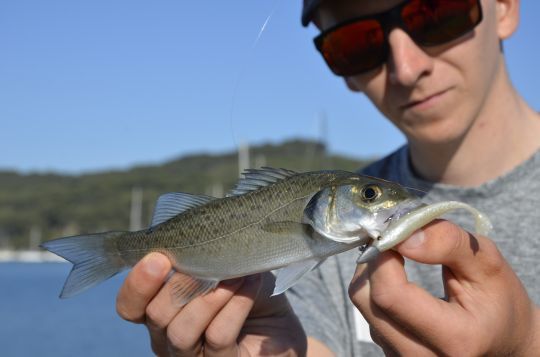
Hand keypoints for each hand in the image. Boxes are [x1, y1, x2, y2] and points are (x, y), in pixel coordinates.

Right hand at [116, 253, 306, 355]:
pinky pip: (218, 337)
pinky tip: (249, 287)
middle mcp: (169, 338)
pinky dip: (234, 307)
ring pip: (181, 332)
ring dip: (209, 297)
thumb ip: (206, 255)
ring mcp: (195, 356)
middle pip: (155, 316)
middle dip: (178, 285)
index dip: (136, 284)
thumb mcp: (227, 267)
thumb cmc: (248, 293)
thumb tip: (199, 235)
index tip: (158, 258)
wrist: (282, 327)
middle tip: (205, 264)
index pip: (130, 306)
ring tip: (234, 277)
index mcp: (162, 312)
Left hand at [349, 220, 539, 355]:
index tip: (396, 232)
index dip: (383, 255)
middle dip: (374, 259)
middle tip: (394, 238)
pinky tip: (396, 278)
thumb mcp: (488, 264)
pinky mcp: (389, 351)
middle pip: (366, 298)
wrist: (503, 341)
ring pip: (362, 303)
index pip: (390, 294)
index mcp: (454, 339)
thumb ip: (449, 244)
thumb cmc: (498, 301)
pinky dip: (375, 286)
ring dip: (372, 272)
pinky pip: (367, 311)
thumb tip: (403, 234)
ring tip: (397, 256)